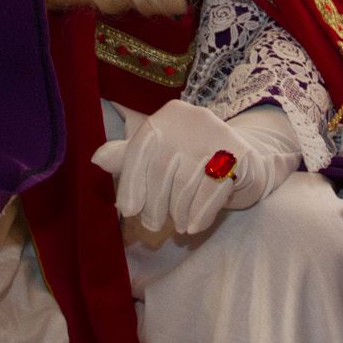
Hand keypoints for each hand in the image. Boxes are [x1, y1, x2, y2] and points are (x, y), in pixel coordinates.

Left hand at [89, 101, 299, 234]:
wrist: (244, 162)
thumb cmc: (192, 160)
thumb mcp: (160, 154)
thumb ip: (129, 157)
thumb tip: (97, 159)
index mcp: (168, 116)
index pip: (141, 147)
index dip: (131, 181)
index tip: (127, 210)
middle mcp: (192, 119)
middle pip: (162, 169)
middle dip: (155, 204)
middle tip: (152, 224)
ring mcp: (218, 135)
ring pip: (186, 184)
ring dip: (178, 212)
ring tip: (177, 224)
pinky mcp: (238, 156)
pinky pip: (211, 192)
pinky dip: (199, 214)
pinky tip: (193, 226)